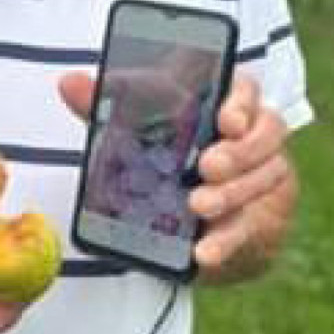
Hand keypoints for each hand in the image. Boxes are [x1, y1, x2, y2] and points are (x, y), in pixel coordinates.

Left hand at [58, 69, 298, 283]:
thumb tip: (68, 82)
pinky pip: (251, 229)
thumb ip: (106, 101)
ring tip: (198, 206)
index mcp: (225, 102)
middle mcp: (254, 137)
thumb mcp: (134, 123)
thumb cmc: (163, 148)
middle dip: (238, 153)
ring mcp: (262, 178)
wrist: (187, 213)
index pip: (246, 90)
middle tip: (208, 167)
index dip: (242, 103)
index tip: (225, 121)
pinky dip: (226, 242)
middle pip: (265, 135)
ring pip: (264, 180)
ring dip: (231, 195)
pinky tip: (204, 251)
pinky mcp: (258, 220)